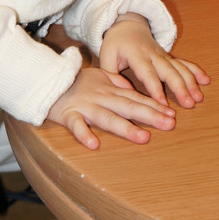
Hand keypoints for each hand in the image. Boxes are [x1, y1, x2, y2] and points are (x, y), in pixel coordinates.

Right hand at [47, 66, 176, 150]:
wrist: (46, 77)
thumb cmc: (75, 81)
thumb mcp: (99, 75)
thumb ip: (117, 82)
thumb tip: (135, 91)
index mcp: (109, 90)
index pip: (136, 98)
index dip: (154, 106)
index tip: (172, 114)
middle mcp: (101, 98)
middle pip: (128, 107)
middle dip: (150, 115)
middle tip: (170, 124)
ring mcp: (84, 107)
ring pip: (107, 118)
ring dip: (125, 127)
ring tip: (143, 137)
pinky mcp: (67, 115)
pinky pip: (76, 126)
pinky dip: (84, 134)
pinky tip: (94, 144)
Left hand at [100, 13, 209, 108]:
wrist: (127, 25)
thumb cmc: (115, 44)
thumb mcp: (106, 56)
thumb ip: (111, 74)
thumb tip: (120, 94)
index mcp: (136, 55)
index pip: (147, 73)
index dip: (155, 88)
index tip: (162, 103)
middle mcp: (153, 55)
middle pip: (169, 71)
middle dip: (180, 87)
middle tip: (189, 104)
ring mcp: (163, 55)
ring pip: (180, 68)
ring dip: (191, 82)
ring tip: (199, 97)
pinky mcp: (169, 57)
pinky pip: (184, 63)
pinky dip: (196, 71)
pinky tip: (206, 80)